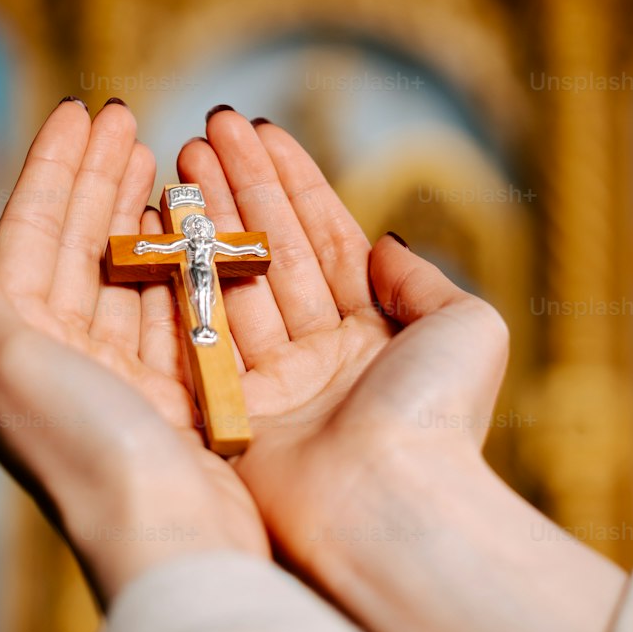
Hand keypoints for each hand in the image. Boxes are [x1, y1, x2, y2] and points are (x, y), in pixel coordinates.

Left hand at [0, 99, 268, 606]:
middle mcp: (61, 356)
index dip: (51, 168)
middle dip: (97, 177)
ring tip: (161, 155)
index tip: (80, 110)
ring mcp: (120, 374)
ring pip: (127, 270)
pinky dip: (181, 262)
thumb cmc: (83, 447)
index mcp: (15, 344)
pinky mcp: (174, 393)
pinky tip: (192, 224)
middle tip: (126, 117)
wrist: (170, 539)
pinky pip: (173, 307)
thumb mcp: (13, 367)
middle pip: (78, 244)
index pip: (30, 234)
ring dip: (140, 211)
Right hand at [174, 110, 625, 631]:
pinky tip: (166, 212)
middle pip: (272, 249)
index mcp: (373, 337)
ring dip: (209, 210)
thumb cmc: (439, 417)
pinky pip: (200, 322)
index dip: (293, 181)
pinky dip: (183, 265)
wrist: (393, 507)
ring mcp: (269, 381)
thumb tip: (383, 245)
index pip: (324, 238)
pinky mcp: (224, 408)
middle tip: (209, 125)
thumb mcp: (466, 328)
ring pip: (233, 276)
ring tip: (183, 151)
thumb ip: (424, 280)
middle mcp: (318, 356)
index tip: (260, 129)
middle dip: (241, 184)